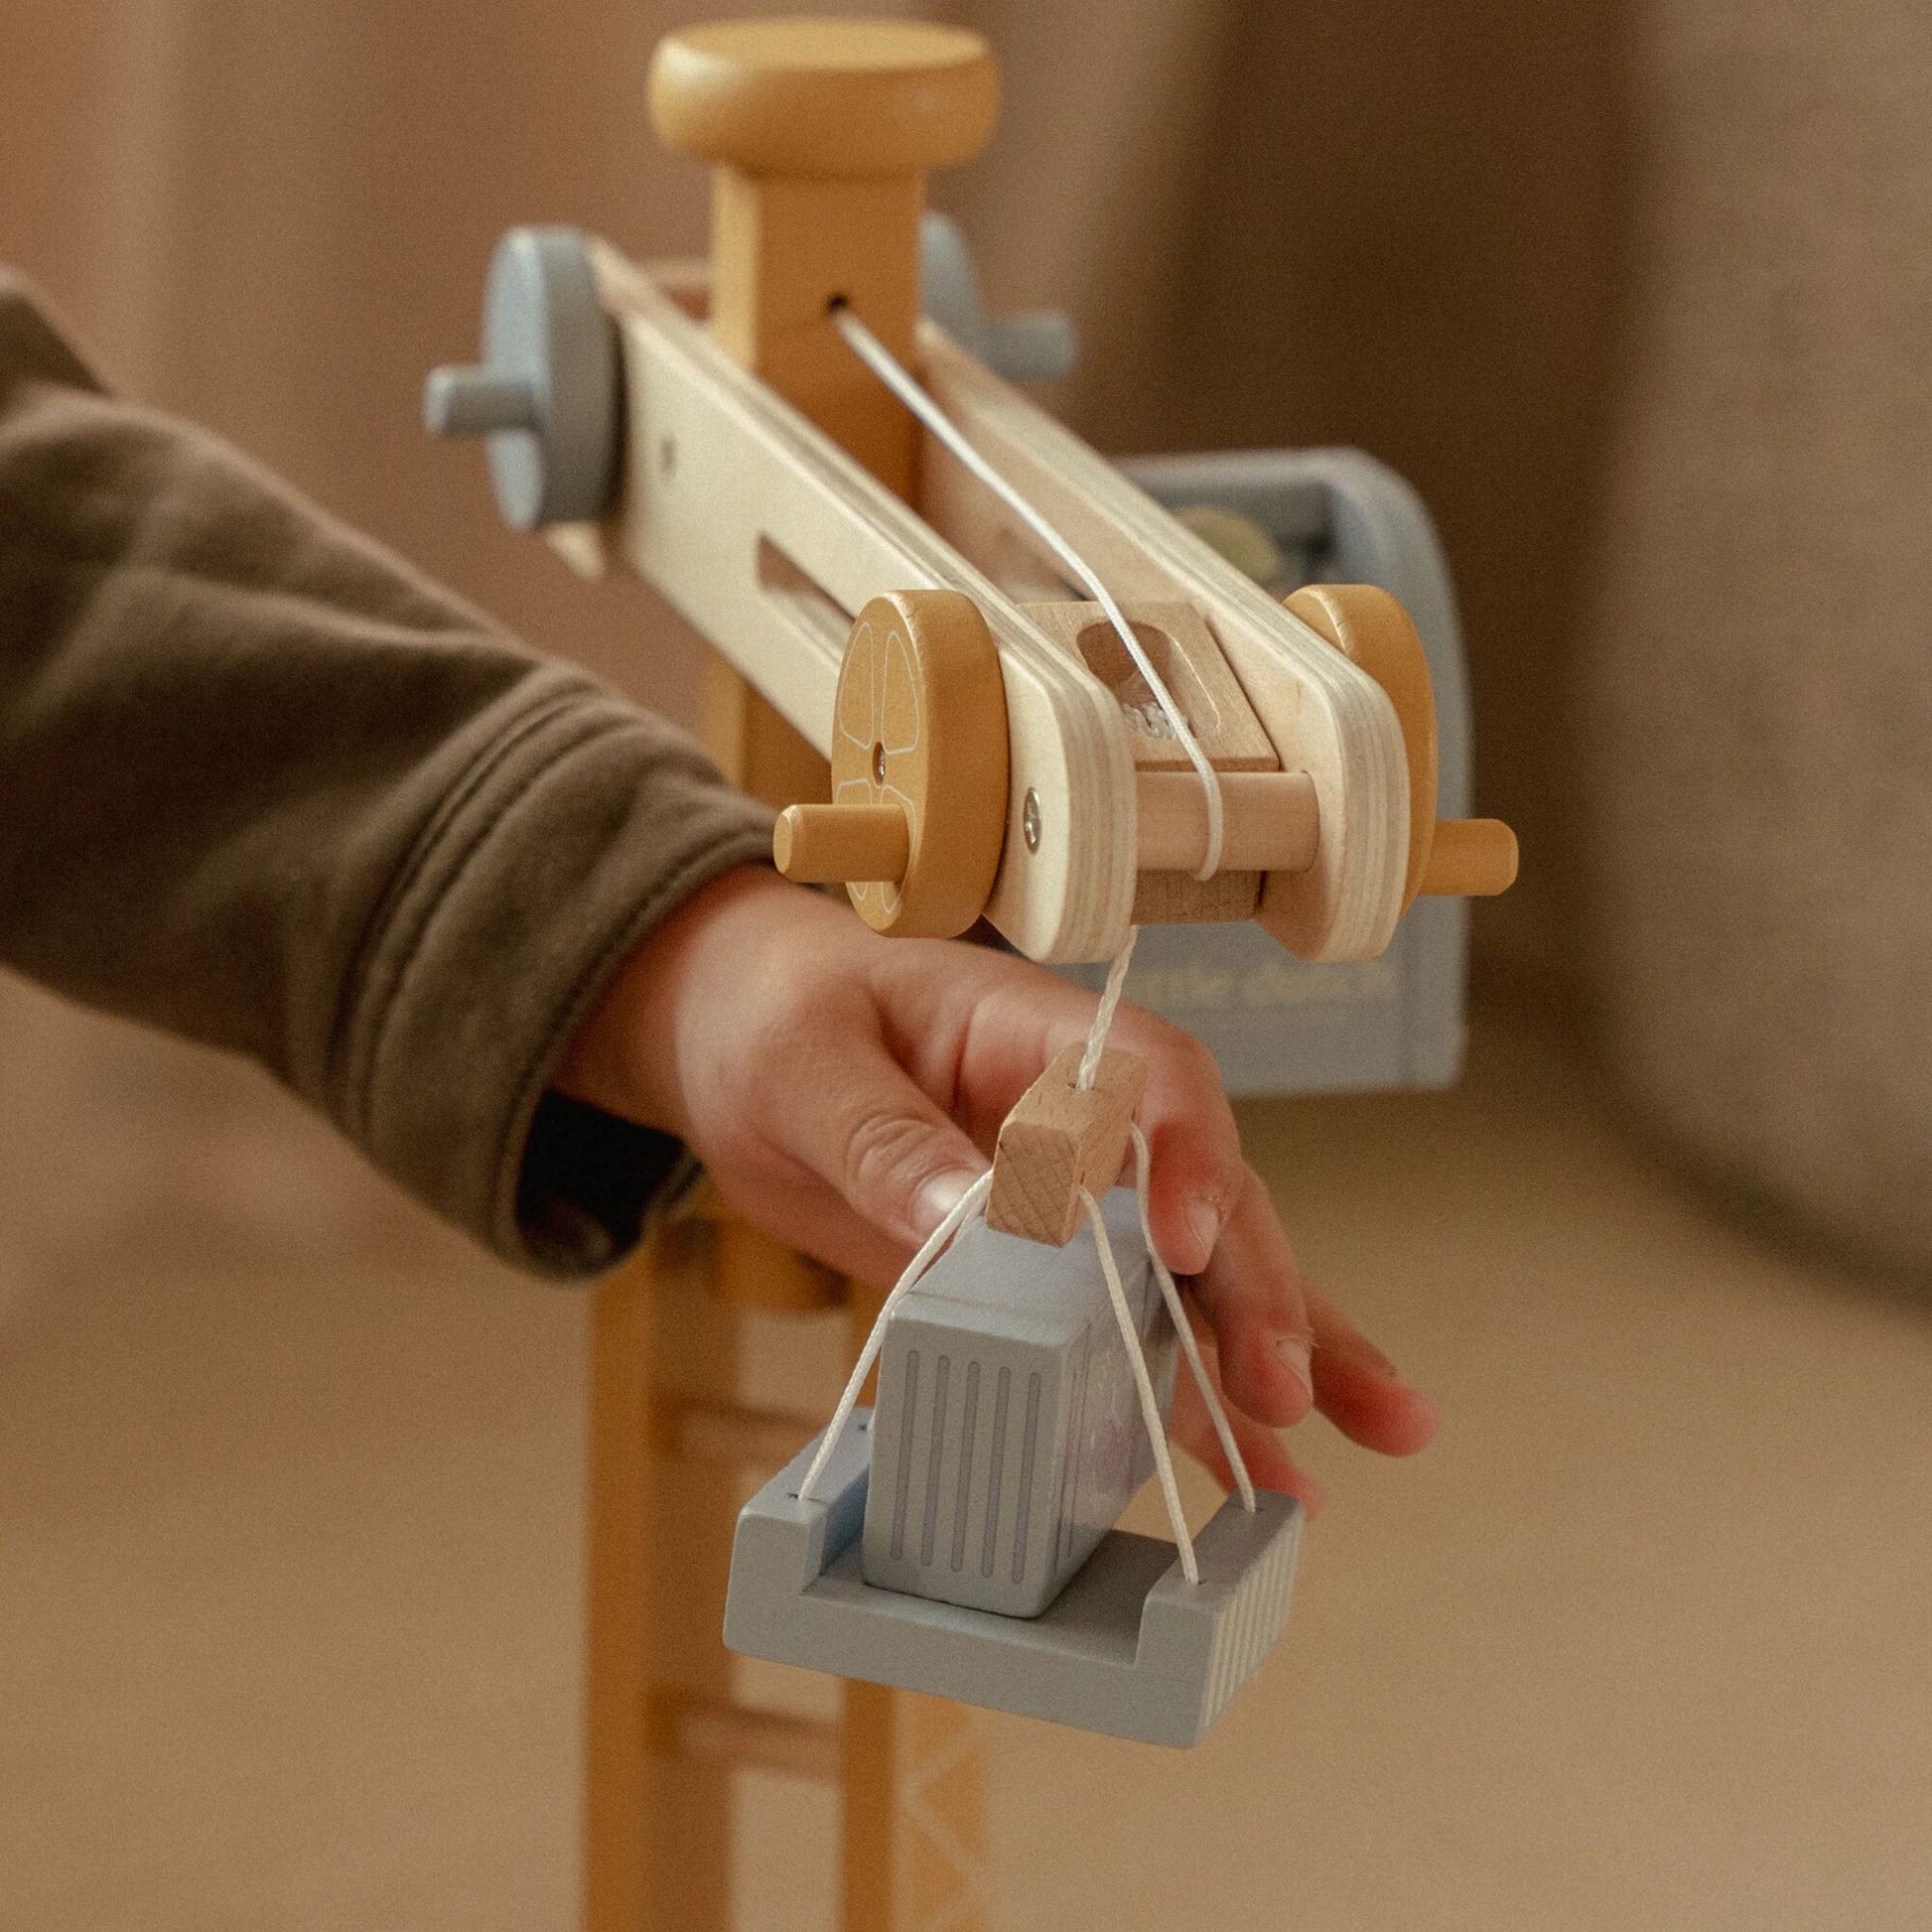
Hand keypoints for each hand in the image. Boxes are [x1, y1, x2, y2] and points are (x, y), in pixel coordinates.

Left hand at [556, 866, 1435, 1508]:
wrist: (742, 1042)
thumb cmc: (778, 1016)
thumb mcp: (805, 1065)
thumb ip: (885, 1139)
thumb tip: (963, 1221)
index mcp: (1035, 1034)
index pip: (1144, 1077)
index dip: (1179, 1152)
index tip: (1177, 1239)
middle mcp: (1087, 1117)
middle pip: (1203, 1191)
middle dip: (1258, 1287)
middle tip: (1284, 1385)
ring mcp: (1080, 1201)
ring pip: (1206, 1275)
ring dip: (1285, 1350)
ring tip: (1381, 1431)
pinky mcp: (1052, 1274)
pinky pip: (1138, 1336)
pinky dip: (1196, 1404)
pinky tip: (1263, 1475)